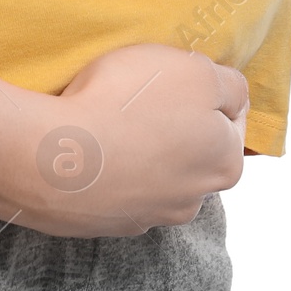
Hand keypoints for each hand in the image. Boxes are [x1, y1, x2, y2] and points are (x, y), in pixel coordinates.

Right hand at [0, 42, 248, 238]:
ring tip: (108, 118)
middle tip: (140, 93)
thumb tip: (234, 95)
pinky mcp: (108, 221)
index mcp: (225, 162)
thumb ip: (229, 83)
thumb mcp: (195, 70)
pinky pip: (118, 186)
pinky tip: (89, 145)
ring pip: (155, 171)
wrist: (56, 156)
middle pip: (193, 148)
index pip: (231, 118)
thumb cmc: (129, 103)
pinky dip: (109, 167)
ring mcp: (149, 214)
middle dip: (174, 123)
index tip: (173, 75)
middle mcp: (195, 198)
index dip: (204, 89)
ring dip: (141, 149)